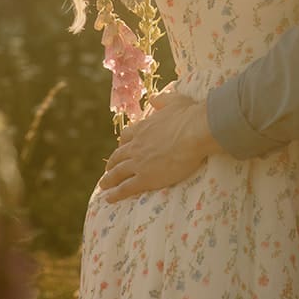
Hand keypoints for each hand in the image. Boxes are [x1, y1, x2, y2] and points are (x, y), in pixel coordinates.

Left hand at [98, 89, 215, 202]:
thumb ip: (162, 100)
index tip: (120, 149)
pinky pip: (125, 188)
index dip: (122, 144)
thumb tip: (153, 99)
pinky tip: (109, 199)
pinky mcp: (145, 177)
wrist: (195, 132)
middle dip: (111, 164)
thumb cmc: (189, 116)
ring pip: (117, 173)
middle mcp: (136, 145)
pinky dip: (115, 194)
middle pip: (118, 156)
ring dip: (109, 180)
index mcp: (143, 128)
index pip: (126, 137)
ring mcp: (139, 162)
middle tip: (108, 170)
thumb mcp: (175, 101)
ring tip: (103, 186)